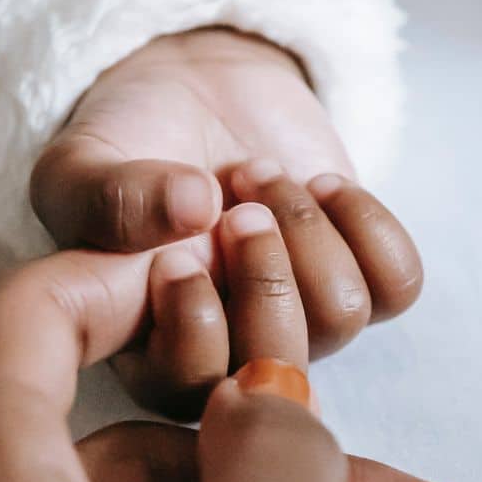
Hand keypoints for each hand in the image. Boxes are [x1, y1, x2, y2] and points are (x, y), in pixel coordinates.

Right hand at [31, 28, 422, 406]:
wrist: (195, 88)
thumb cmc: (128, 144)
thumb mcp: (83, 166)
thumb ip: (109, 198)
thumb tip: (193, 210)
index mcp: (151, 352)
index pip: (189, 392)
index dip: (195, 326)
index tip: (175, 255)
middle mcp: (233, 353)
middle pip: (279, 369)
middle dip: (264, 276)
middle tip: (236, 207)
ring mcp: (301, 320)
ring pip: (341, 318)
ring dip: (306, 229)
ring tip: (261, 174)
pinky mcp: (358, 277)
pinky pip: (398, 284)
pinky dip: (366, 222)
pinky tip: (321, 185)